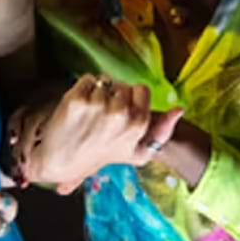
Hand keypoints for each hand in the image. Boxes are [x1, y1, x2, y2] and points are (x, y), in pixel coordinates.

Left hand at [10, 75, 181, 193]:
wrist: (59, 161)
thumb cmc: (98, 155)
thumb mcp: (135, 153)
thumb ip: (161, 133)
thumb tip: (180, 110)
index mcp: (137, 125)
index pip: (141, 91)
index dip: (130, 100)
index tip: (120, 114)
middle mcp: (120, 115)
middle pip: (123, 86)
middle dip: (113, 97)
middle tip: (101, 119)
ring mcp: (98, 106)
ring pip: (105, 82)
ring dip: (96, 93)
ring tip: (88, 117)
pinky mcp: (77, 99)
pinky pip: (87, 79)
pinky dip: (82, 89)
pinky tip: (77, 109)